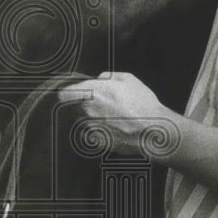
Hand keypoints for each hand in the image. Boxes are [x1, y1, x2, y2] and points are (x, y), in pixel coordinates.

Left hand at [60, 72, 174, 157]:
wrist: (152, 130)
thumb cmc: (142, 103)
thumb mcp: (128, 79)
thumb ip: (109, 76)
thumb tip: (100, 79)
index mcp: (92, 92)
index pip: (65, 93)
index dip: (69, 93)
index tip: (75, 94)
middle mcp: (87, 110)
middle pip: (77, 107)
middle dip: (87, 105)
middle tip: (106, 105)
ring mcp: (91, 127)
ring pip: (86, 121)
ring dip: (95, 119)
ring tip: (115, 118)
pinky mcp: (98, 141)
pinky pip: (94, 134)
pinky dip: (102, 132)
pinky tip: (117, 129)